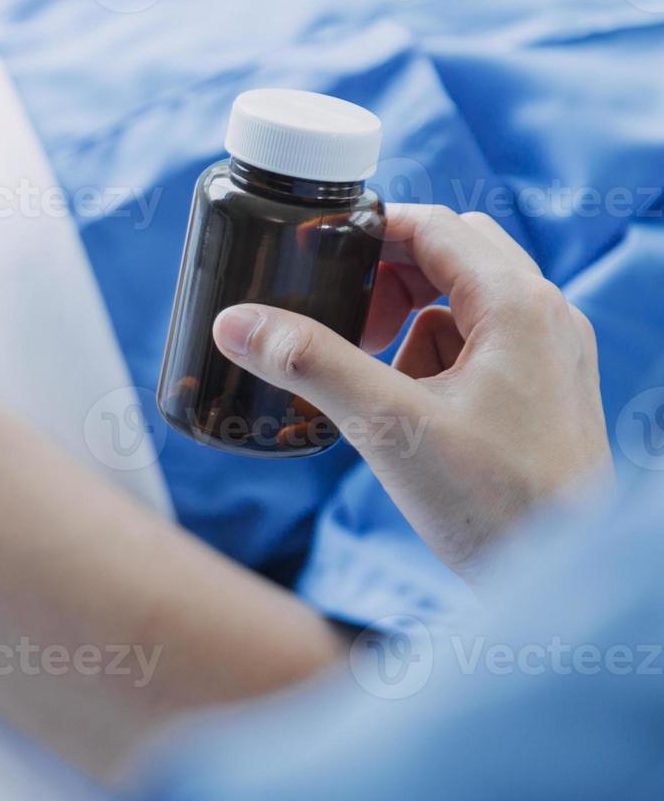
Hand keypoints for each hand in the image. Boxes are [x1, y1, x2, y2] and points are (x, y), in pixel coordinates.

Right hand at [211, 205, 610, 584]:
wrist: (565, 574)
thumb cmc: (495, 502)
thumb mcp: (387, 426)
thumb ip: (311, 364)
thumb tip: (236, 323)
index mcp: (518, 305)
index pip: (433, 226)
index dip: (369, 232)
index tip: (315, 256)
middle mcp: (546, 316)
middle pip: (452, 255)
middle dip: (388, 281)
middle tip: (344, 324)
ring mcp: (551, 354)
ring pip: (464, 303)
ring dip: (410, 326)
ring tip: (377, 383)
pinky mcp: (544, 392)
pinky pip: (480, 347)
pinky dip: (435, 363)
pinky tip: (412, 414)